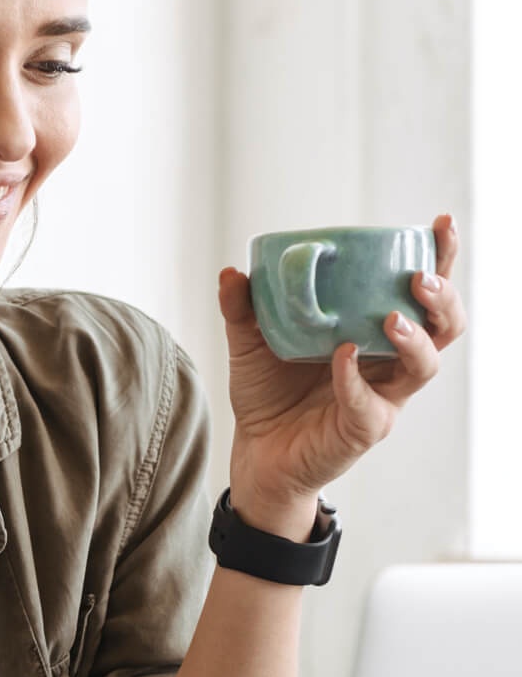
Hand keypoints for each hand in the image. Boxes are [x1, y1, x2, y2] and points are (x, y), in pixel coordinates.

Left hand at [218, 213, 466, 527]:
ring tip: (392, 317)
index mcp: (373, 331)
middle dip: (443, 297)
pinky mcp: (363, 428)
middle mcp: (389, 362)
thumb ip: (243, 307)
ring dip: (414, 337)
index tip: (440, 224)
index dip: (438, 258)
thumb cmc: (267, 394)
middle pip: (444, 326)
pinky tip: (340, 356)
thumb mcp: (250, 342)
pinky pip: (369, 404)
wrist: (255, 452)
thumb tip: (233, 272)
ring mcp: (381, 397)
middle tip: (421, 277)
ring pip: (424, 366)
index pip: (420, 292)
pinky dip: (354, 378)